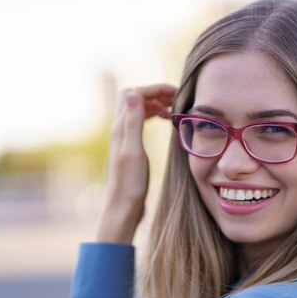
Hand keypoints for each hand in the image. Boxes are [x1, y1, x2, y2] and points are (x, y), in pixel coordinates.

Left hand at [96, 84, 176, 243]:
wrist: (123, 208)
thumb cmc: (130, 184)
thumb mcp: (134, 152)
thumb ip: (133, 122)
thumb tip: (133, 92)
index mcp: (121, 128)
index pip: (136, 93)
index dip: (156, 89)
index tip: (177, 94)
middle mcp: (119, 130)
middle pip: (134, 97)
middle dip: (155, 92)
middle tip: (176, 100)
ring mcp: (124, 139)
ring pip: (137, 108)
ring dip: (155, 103)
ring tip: (173, 110)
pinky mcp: (130, 148)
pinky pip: (140, 121)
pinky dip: (153, 115)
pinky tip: (165, 123)